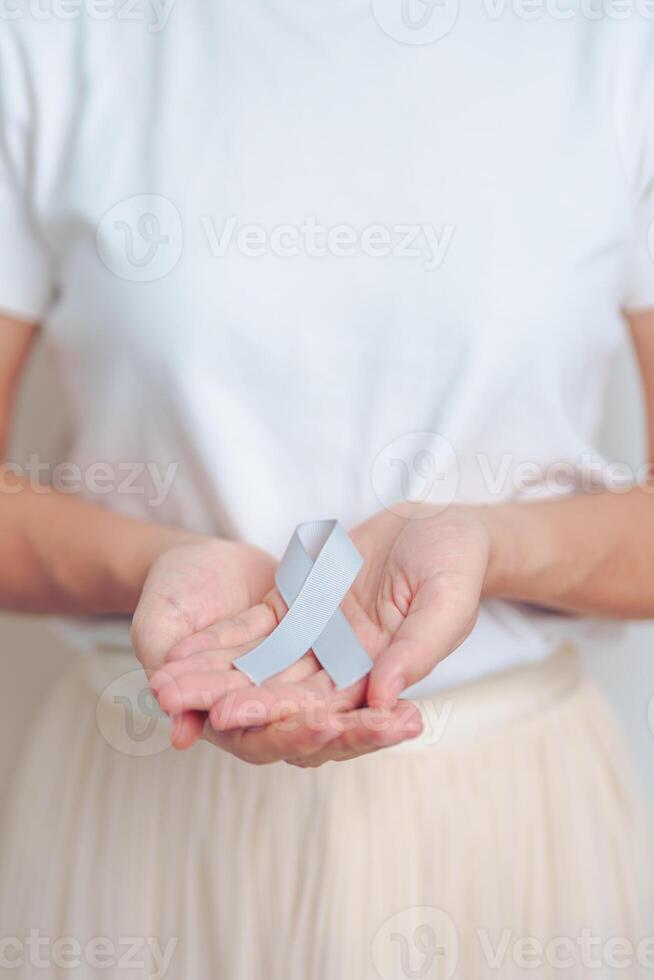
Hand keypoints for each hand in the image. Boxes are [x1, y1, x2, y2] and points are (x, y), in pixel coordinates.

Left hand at [151, 505, 492, 760]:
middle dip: (227, 699)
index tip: (232, 714)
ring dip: (210, 677)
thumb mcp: (447, 602)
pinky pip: (252, 631)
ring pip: (256, 668)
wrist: (440, 528)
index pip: (323, 709)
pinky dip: (218, 642)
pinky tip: (179, 650)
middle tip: (177, 703)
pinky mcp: (296, 612)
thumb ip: (417, 649)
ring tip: (161, 684)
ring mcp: (314, 642)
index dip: (276, 712)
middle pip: (277, 695)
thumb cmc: (456, 565)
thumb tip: (381, 697)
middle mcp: (339, 671)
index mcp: (376, 680)